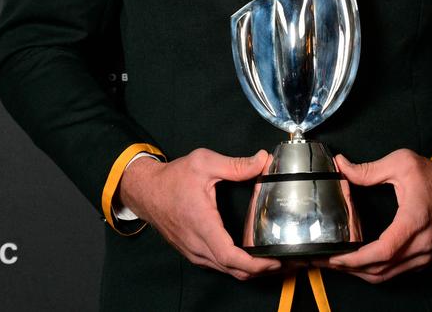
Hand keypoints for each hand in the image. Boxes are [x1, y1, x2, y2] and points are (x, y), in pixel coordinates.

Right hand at [119, 147, 280, 280]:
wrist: (146, 190)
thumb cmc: (172, 178)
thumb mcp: (204, 162)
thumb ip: (235, 165)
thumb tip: (262, 160)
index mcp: (202, 224)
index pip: (229, 256)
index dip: (254, 264)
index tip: (274, 260)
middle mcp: (197, 244)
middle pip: (233, 270)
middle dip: (261, 270)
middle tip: (285, 261)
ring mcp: (194, 251)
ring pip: (226, 270)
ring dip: (250, 269)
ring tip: (272, 258)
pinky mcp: (193, 252)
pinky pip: (218, 265)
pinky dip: (237, 265)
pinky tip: (251, 255)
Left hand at [321, 149, 431, 282]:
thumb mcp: (400, 163)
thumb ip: (368, 170)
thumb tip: (341, 166)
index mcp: (415, 219)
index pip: (384, 250)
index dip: (358, 258)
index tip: (337, 258)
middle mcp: (422, 243)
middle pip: (383, 269)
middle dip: (352, 269)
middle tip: (327, 261)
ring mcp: (425, 254)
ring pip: (389, 275)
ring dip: (362, 273)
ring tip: (339, 264)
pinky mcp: (425, 257)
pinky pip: (398, 272)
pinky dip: (377, 271)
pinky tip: (361, 263)